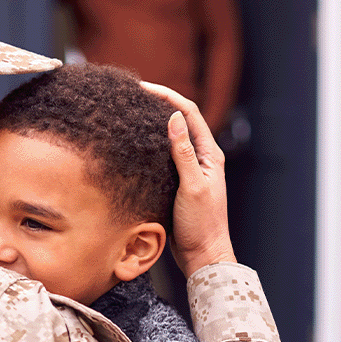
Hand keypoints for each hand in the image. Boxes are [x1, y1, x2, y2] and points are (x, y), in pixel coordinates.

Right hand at [141, 82, 236, 275]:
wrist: (203, 253)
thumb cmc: (202, 224)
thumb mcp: (192, 187)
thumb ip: (184, 153)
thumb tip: (174, 118)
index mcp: (210, 154)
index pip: (189, 113)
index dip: (168, 96)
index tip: (144, 88)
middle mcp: (201, 157)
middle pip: (180, 120)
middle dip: (159, 104)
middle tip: (132, 95)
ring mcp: (190, 169)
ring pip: (171, 137)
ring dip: (153, 122)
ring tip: (130, 113)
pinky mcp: (179, 181)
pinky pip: (164, 155)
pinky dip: (150, 144)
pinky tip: (134, 143)